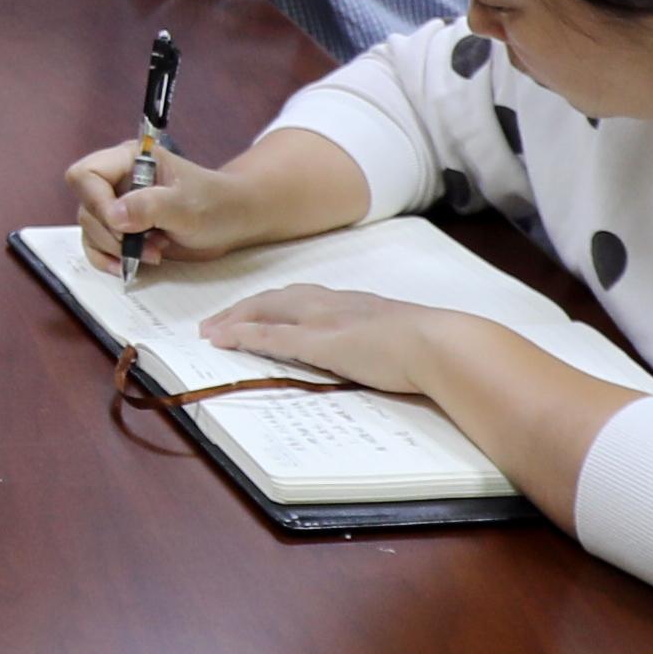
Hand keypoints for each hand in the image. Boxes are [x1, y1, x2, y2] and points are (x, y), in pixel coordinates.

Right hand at [63, 137, 288, 271]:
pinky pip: (96, 248)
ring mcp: (117, 207)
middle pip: (86, 208)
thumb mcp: (187, 205)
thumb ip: (150, 206)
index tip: (121, 223)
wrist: (232, 220)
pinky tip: (130, 265)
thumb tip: (115, 215)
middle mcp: (117, 182)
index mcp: (129, 160)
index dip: (96, 201)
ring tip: (154, 252)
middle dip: (113, 234)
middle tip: (149, 242)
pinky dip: (109, 261)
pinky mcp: (121, 231)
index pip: (87, 175)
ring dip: (116, 250)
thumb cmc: (216, 202)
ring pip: (90, 231)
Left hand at [193, 285, 470, 395]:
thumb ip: (383, 342)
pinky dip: (243, 336)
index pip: (302, 297)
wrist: (441, 345)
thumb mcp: (402, 339)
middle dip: (243, 309)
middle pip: (275, 299)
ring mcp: (324, 321)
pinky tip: (223, 341)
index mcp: (353, 303)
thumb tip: (382, 356)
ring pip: (266, 312)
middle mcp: (333, 304)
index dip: (274, 304)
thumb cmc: (433, 347)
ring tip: (210, 331)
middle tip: (216, 322)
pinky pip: (271, 337)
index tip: (255, 311)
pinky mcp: (320, 342)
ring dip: (234, 319)